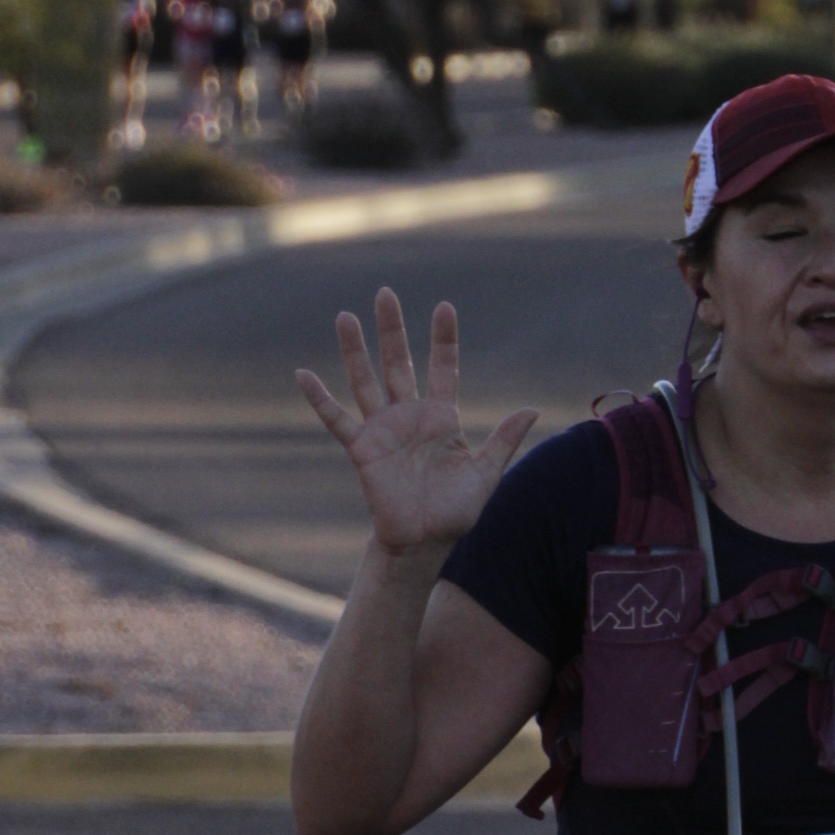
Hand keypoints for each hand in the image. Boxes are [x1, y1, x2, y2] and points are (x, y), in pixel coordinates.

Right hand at [295, 290, 536, 558]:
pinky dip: (320, 399)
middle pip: (398, 362)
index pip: (443, 367)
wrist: (424, 541)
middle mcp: (410, 415)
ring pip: (365, 381)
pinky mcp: (362, 449)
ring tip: (344, 317)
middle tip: (386, 293)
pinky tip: (303, 374)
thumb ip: (504, 440)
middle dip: (392, 329)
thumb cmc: (456, 510)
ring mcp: (383, 429)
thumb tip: (531, 408)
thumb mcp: (486, 473)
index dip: (443, 339)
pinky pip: (337, 419)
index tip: (445, 307)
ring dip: (354, 350)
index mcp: (442, 417)